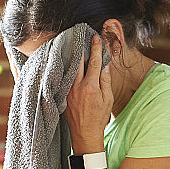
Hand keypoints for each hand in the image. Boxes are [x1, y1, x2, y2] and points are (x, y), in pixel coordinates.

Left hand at [65, 35, 113, 153]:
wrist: (84, 134)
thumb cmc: (98, 118)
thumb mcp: (108, 99)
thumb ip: (106, 80)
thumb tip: (105, 64)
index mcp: (90, 87)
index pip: (94, 62)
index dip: (96, 48)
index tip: (96, 37)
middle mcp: (77, 87)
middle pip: (77, 61)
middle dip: (79, 46)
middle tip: (80, 34)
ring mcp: (67, 90)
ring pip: (68, 67)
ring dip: (71, 54)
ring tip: (72, 42)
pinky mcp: (62, 94)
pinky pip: (63, 76)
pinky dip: (65, 67)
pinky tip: (65, 59)